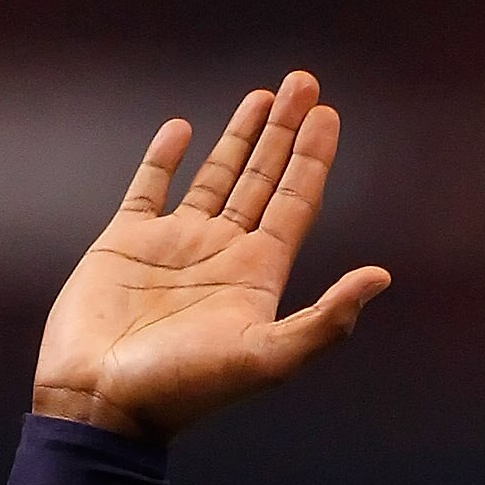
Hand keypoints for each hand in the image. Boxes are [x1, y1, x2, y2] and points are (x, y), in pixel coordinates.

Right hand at [32, 71, 389, 443]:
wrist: (103, 403)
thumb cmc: (185, 388)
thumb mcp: (268, 358)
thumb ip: (326, 321)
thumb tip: (382, 277)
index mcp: (257, 278)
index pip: (295, 204)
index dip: (313, 159)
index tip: (329, 114)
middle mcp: (222, 256)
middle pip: (264, 180)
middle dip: (284, 131)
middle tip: (303, 81)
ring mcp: (175, 247)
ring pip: (217, 178)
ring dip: (241, 137)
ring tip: (262, 94)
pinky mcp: (125, 243)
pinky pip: (150, 187)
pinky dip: (165, 157)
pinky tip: (183, 129)